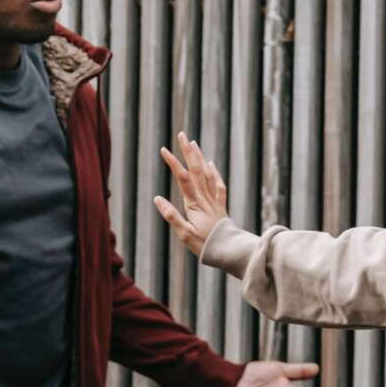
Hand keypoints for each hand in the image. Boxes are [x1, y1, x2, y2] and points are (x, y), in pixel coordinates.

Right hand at [154, 132, 229, 255]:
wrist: (229, 251)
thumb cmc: (204, 245)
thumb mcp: (184, 234)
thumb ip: (171, 215)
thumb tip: (157, 198)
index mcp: (194, 204)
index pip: (182, 178)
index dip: (173, 162)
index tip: (164, 149)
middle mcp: (204, 198)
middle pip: (196, 170)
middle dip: (188, 152)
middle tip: (182, 135)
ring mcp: (214, 200)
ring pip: (207, 174)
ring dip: (200, 158)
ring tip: (193, 144)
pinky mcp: (220, 206)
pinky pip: (218, 185)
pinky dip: (214, 172)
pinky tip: (210, 164)